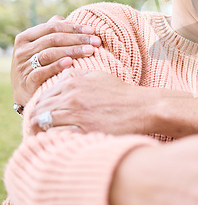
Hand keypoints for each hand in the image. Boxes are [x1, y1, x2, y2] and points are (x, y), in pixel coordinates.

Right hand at [11, 16, 101, 105]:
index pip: (52, 27)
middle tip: (96, 41)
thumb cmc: (38, 65)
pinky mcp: (27, 81)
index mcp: (25, 37)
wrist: (26, 92)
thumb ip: (51, 32)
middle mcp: (22, 50)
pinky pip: (42, 71)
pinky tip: (70, 62)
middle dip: (78, 39)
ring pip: (49, 54)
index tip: (92, 30)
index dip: (74, 27)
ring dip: (72, 51)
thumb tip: (65, 19)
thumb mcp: (41, 47)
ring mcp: (23, 66)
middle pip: (53, 39)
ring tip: (90, 51)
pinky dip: (57, 66)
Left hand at [30, 69, 152, 134]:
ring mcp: (76, 115)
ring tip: (44, 137)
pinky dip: (53, 139)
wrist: (142, 108)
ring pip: (44, 124)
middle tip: (38, 129)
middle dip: (35, 120)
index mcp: (73, 83)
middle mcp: (71, 98)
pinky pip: (57, 136)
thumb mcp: (99, 76)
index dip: (39, 108)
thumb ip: (77, 75)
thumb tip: (62, 76)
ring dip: (41, 131)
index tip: (41, 116)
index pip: (43, 97)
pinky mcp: (84, 130)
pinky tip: (57, 141)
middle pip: (39, 110)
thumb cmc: (122, 93)